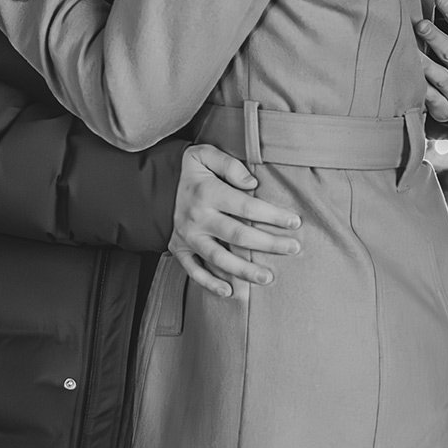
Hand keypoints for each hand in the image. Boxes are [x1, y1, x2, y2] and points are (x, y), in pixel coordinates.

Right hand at [170, 143, 299, 299]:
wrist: (153, 185)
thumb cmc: (190, 172)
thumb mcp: (203, 155)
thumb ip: (228, 164)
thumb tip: (251, 183)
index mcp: (206, 192)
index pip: (246, 206)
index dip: (273, 215)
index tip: (295, 222)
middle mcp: (197, 217)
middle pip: (238, 235)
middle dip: (269, 243)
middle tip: (294, 248)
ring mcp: (187, 236)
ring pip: (219, 257)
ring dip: (244, 270)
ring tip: (268, 278)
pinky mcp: (179, 249)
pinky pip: (193, 270)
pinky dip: (209, 283)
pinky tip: (229, 292)